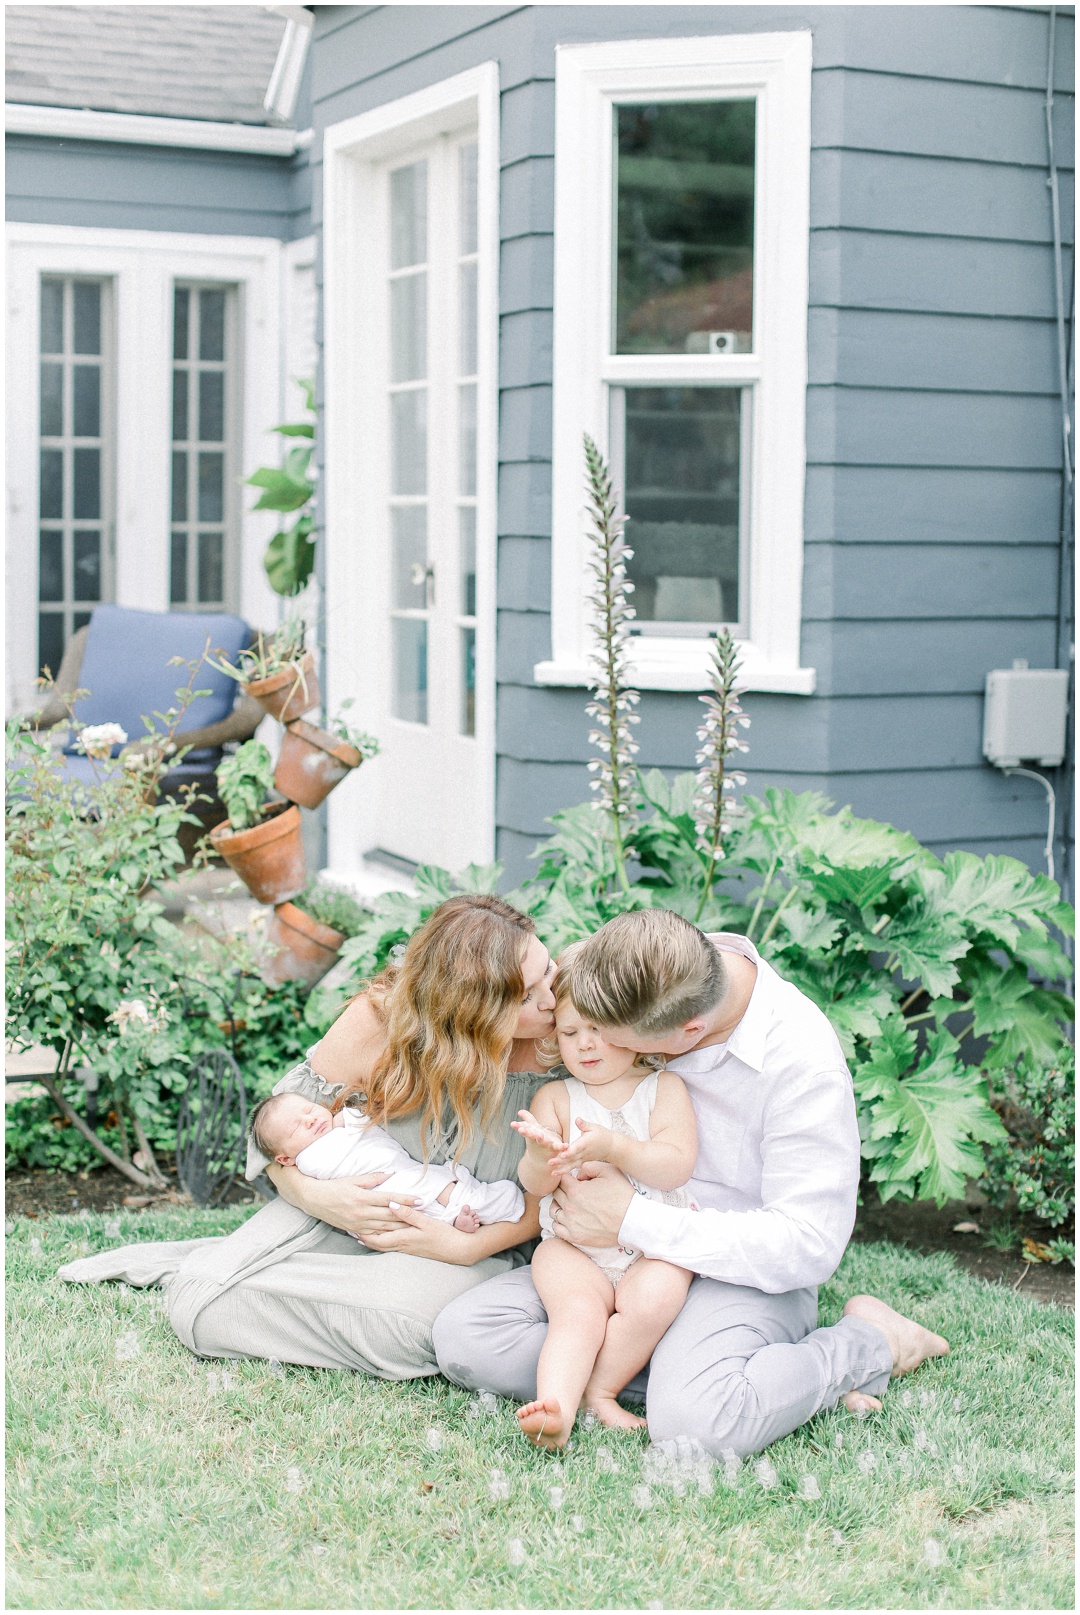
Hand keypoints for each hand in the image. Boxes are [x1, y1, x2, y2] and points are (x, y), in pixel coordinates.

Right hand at [270, 1167, 416, 1239]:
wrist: (313, 1199)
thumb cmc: (334, 1186)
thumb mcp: (353, 1179)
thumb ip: (373, 1177)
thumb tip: (391, 1174)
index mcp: (363, 1197)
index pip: (390, 1198)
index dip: (406, 1200)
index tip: (420, 1200)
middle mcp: (361, 1212)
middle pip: (390, 1215)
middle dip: (408, 1215)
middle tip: (424, 1215)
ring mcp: (358, 1223)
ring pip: (384, 1228)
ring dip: (400, 1227)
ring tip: (415, 1226)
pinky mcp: (354, 1230)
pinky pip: (373, 1235)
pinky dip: (385, 1236)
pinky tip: (396, 1236)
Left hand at [357, 1203, 478, 1263]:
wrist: (458, 1250)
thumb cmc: (443, 1235)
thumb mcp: (426, 1222)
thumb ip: (408, 1213)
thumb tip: (392, 1203)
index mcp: (403, 1238)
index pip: (378, 1238)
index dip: (364, 1233)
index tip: (353, 1225)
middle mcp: (403, 1246)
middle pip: (378, 1244)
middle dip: (364, 1238)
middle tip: (351, 1230)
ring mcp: (408, 1250)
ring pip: (384, 1247)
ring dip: (372, 1242)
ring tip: (360, 1236)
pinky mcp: (413, 1251)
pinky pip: (392, 1248)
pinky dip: (383, 1244)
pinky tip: (382, 1240)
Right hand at [511, 1110, 564, 1158]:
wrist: (541, 1161)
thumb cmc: (536, 1142)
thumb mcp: (533, 1131)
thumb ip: (528, 1120)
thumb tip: (519, 1111)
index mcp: (531, 1135)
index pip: (524, 1130)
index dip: (519, 1127)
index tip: (512, 1124)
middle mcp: (537, 1140)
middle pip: (531, 1136)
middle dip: (527, 1133)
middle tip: (522, 1130)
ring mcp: (545, 1146)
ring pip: (543, 1142)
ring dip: (541, 1140)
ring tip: (540, 1135)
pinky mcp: (555, 1150)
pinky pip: (558, 1148)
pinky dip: (562, 1147)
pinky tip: (566, 1145)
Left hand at [548, 1117, 619, 1173]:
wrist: (610, 1147)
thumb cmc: (601, 1134)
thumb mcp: (594, 1127)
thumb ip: (584, 1124)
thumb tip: (577, 1119)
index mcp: (586, 1142)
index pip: (577, 1147)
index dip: (570, 1151)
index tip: (562, 1154)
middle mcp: (584, 1152)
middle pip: (572, 1157)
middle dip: (561, 1161)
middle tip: (550, 1163)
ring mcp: (583, 1158)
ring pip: (572, 1164)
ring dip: (562, 1169)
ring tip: (552, 1173)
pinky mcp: (582, 1161)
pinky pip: (573, 1167)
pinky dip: (565, 1170)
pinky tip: (556, 1173)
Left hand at [551, 1160, 634, 1248]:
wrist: (631, 1222)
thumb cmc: (622, 1195)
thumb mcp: (609, 1171)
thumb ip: (589, 1166)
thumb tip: (578, 1174)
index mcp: (575, 1190)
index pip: (560, 1179)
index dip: (567, 1178)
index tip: (574, 1180)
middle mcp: (569, 1206)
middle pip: (555, 1194)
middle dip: (563, 1190)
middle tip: (573, 1192)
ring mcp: (570, 1223)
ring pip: (553, 1210)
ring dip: (559, 1205)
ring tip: (570, 1204)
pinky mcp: (574, 1236)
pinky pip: (556, 1228)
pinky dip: (559, 1222)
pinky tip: (568, 1219)